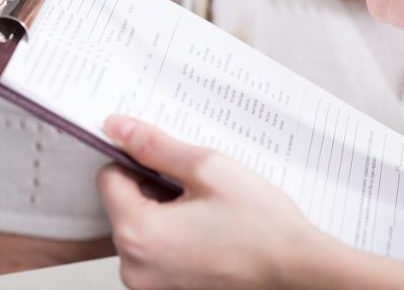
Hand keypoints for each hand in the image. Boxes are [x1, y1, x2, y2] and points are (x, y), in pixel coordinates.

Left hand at [97, 115, 336, 289]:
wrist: (294, 267)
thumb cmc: (261, 225)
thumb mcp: (209, 168)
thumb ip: (157, 147)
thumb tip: (119, 129)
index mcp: (138, 233)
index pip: (109, 178)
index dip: (140, 162)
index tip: (172, 163)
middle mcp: (134, 266)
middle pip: (123, 205)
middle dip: (155, 189)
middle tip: (200, 189)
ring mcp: (148, 284)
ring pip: (140, 227)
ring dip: (166, 213)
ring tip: (208, 213)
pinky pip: (154, 251)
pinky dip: (174, 236)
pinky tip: (208, 231)